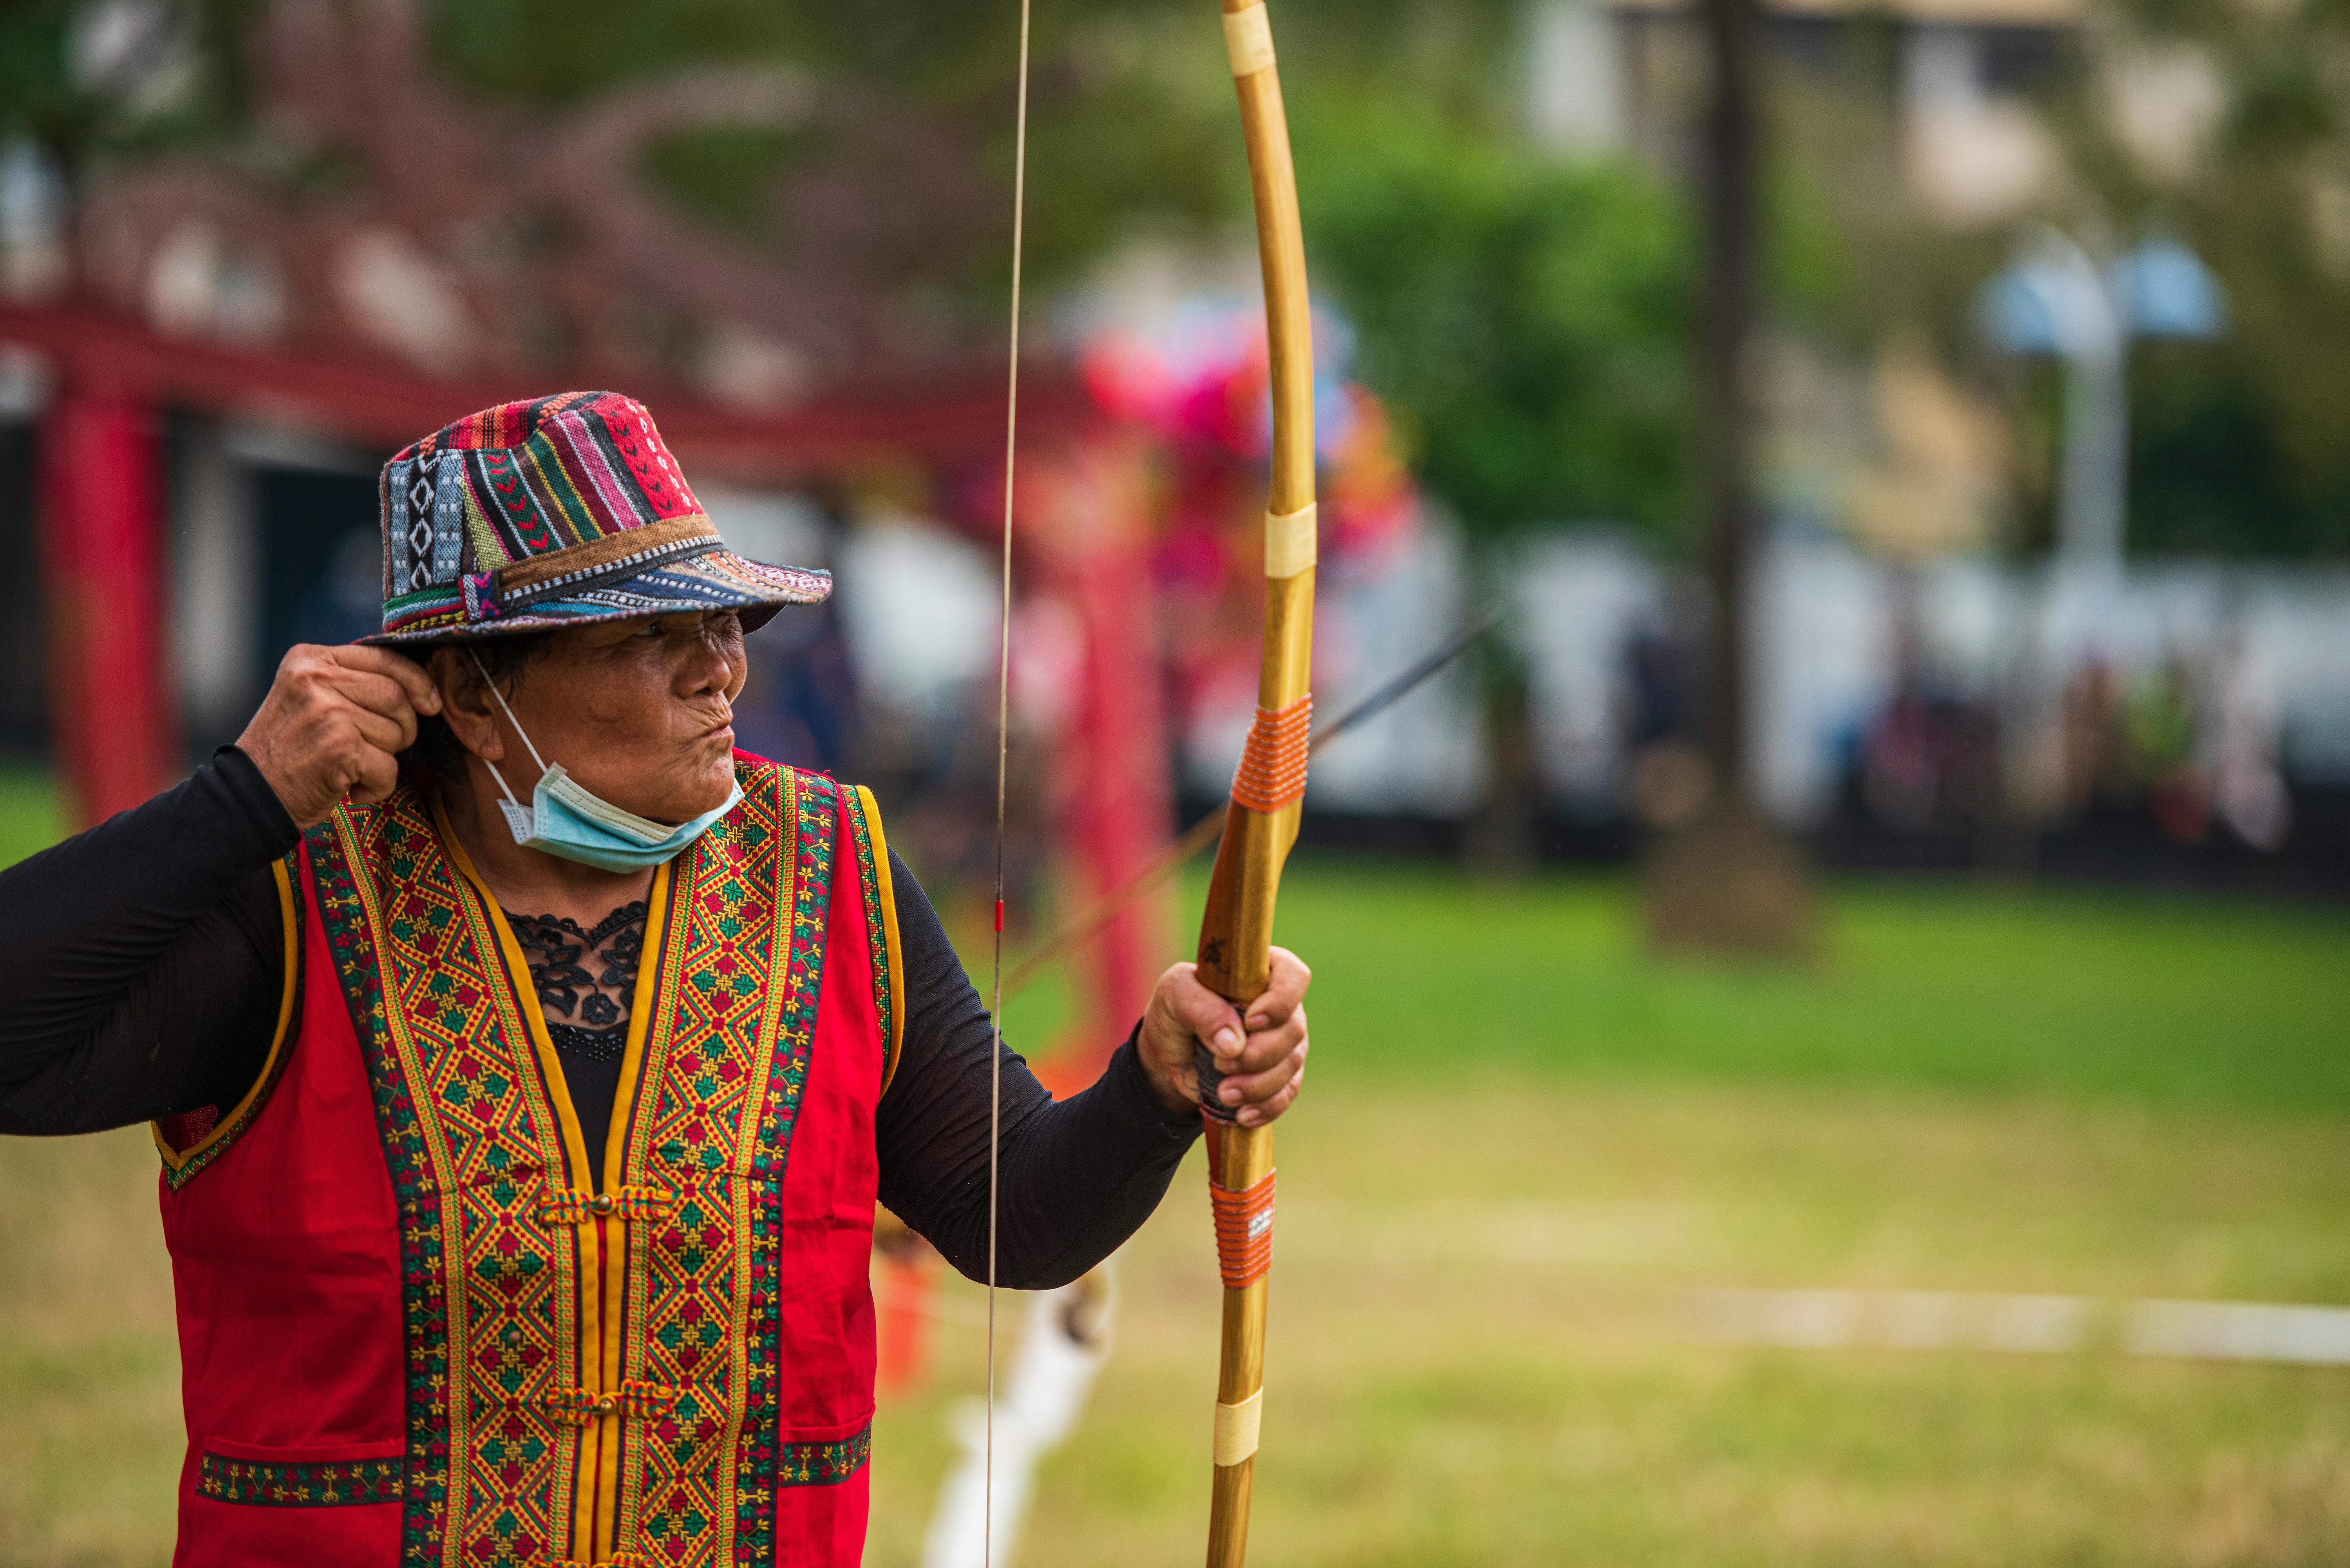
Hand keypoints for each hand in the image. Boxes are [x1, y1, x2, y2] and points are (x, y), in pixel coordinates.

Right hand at [236, 645, 442, 829]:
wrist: (251, 795)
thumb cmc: (290, 750)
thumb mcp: (309, 697)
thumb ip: (351, 682)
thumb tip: (421, 688)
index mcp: (310, 659)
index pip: (384, 657)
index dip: (417, 680)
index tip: (429, 702)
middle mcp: (315, 679)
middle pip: (397, 695)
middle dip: (401, 727)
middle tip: (375, 748)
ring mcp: (327, 712)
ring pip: (396, 732)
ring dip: (384, 759)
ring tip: (351, 767)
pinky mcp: (339, 748)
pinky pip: (389, 767)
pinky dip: (378, 786)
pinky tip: (351, 789)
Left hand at [1137, 947, 1309, 1126]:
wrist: (1169, 1055)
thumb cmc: (1176, 1010)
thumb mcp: (1175, 995)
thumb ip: (1202, 1008)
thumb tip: (1233, 1044)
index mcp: (1261, 974)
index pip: (1294, 976)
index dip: (1280, 1000)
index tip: (1250, 1021)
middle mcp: (1281, 1007)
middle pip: (1293, 1029)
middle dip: (1258, 1053)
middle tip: (1220, 1064)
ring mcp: (1285, 1044)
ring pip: (1290, 1065)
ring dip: (1257, 1084)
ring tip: (1224, 1093)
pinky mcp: (1281, 1076)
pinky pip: (1286, 1094)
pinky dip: (1265, 1107)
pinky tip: (1242, 1114)